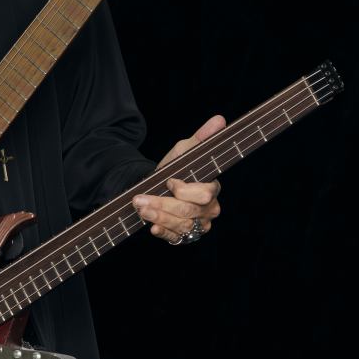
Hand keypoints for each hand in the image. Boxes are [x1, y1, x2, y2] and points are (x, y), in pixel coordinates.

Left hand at [133, 115, 224, 243]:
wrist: (157, 188)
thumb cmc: (174, 169)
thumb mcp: (185, 151)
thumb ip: (201, 138)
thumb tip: (219, 120)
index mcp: (213, 188)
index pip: (204, 194)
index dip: (183, 190)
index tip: (168, 181)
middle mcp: (210, 209)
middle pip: (188, 211)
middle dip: (162, 204)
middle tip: (139, 199)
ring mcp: (200, 225)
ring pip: (181, 226)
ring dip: (158, 217)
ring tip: (141, 210)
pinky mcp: (187, 237)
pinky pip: (176, 239)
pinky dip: (163, 233)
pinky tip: (152, 227)